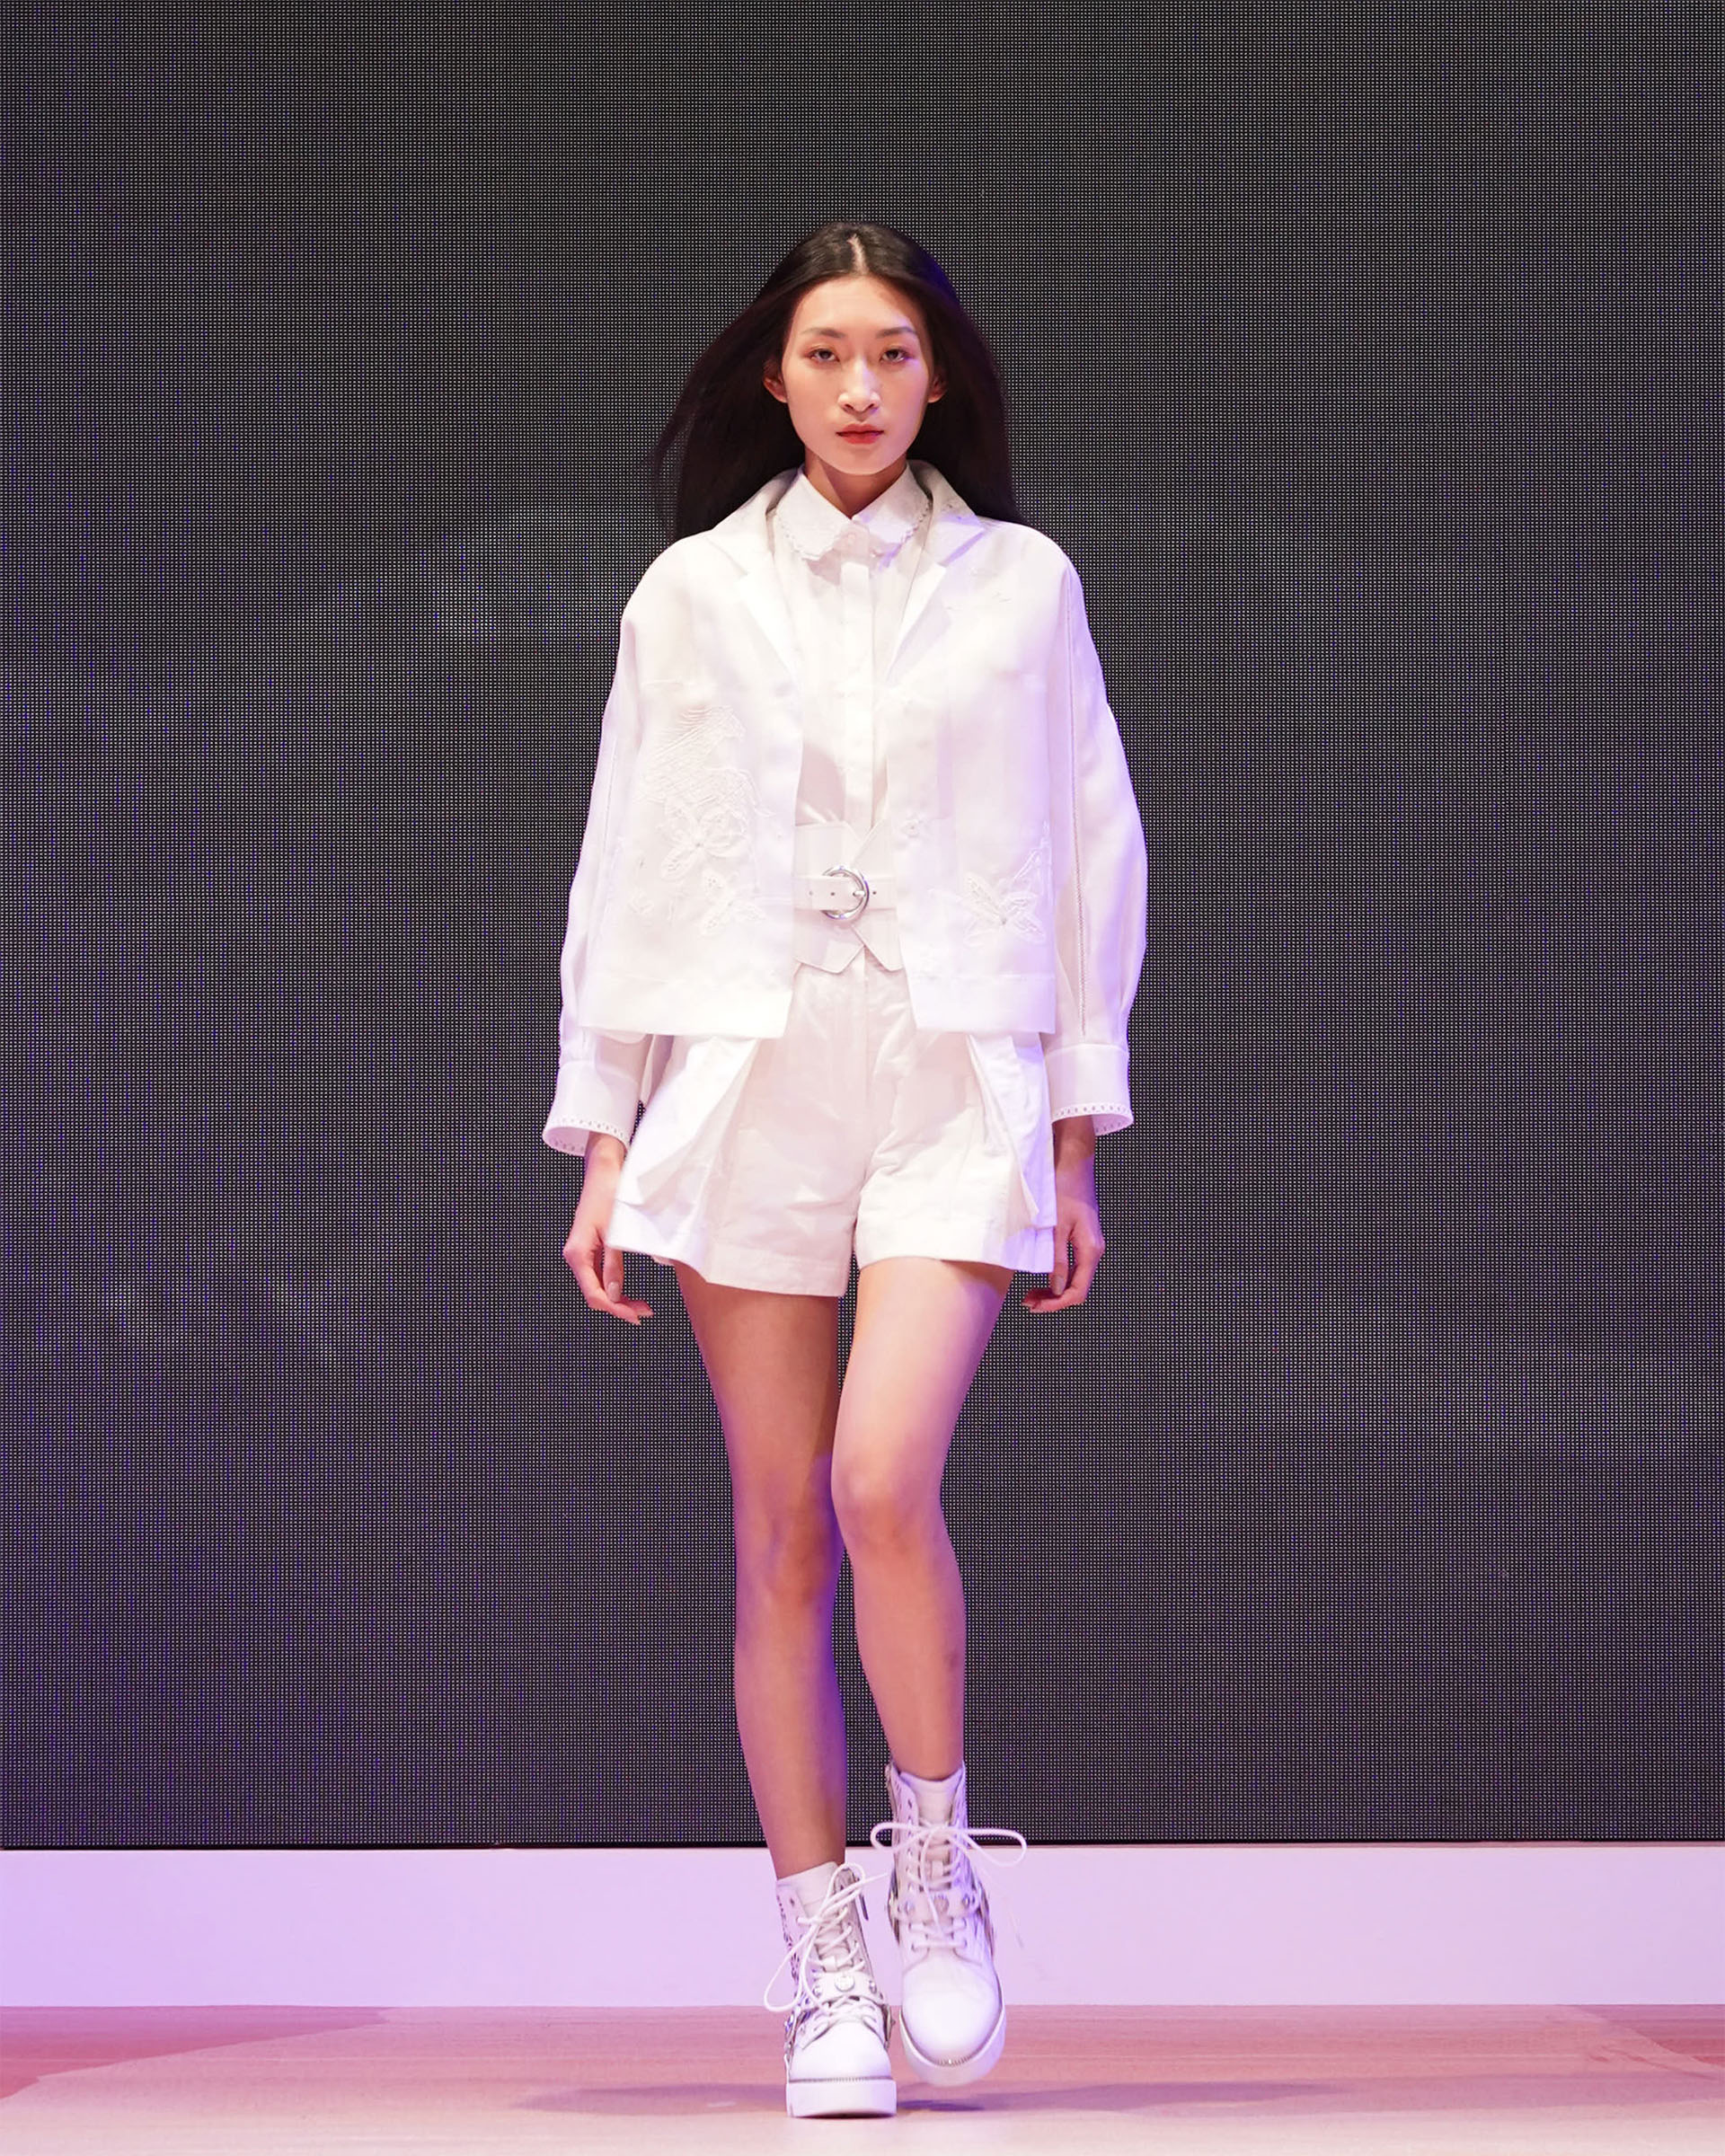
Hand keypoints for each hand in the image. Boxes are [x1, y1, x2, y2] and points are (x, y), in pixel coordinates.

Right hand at [563, 1133, 653, 1323]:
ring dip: (618, 1298)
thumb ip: (614, 1265)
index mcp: (577, 1253)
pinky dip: (615, 1286)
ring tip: (641, 1306)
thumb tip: (615, 1295)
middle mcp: (575, 1256)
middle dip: (619, 1306)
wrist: (604, 1170)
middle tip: (645, 1312)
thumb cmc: (609, 1195)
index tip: (636, 1316)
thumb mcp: (615, 1232)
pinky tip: (628, 1292)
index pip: (594, 1294)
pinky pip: (599, 1275)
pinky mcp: (590, 1249)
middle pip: (595, 1294)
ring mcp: (582, 1253)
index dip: (615, 1309)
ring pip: (597, 1287)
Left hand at [1022, 1117, 1103, 1312]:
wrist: (1074, 1163)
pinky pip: (1074, 1266)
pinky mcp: (1083, 1238)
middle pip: (1078, 1288)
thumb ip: (1056, 1259)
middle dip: (1054, 1300)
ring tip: (1032, 1293)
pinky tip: (1042, 1276)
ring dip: (1055, 1289)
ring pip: (1075, 1279)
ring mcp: (1090, 1245)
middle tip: (1028, 1302)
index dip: (1056, 1304)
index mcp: (1090, 1250)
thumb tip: (1055, 1288)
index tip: (1035, 1307)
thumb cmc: (1063, 1190)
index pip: (1078, 1291)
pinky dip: (1058, 1276)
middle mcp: (1094, 1250)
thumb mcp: (1056, 1227)